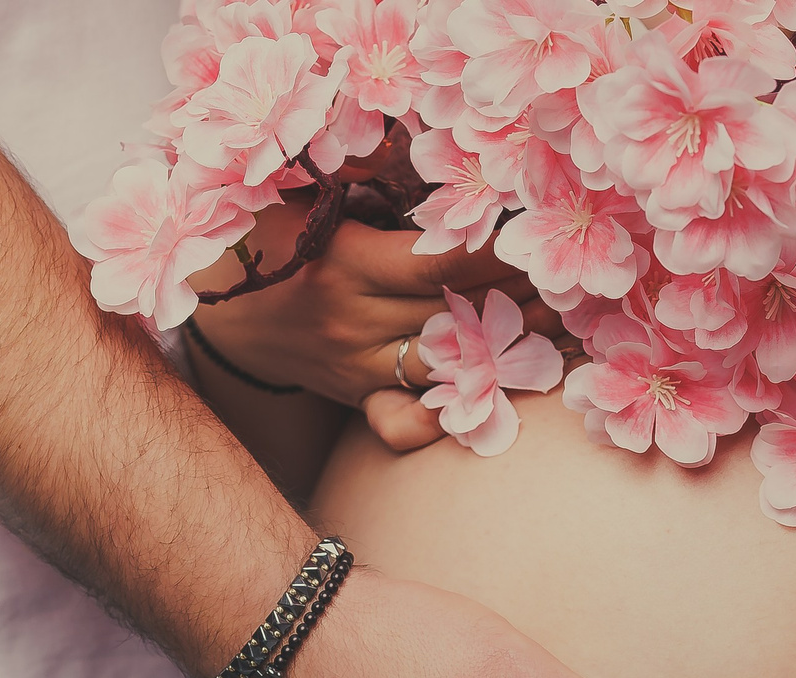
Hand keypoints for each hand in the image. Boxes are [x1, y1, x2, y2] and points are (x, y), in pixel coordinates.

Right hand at [190, 198, 559, 450]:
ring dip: (510, 348)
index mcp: (348, 265)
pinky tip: (501, 393)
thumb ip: (363, 166)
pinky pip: (408, 416)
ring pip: (450, 364)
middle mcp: (357, 324)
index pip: (446, 263)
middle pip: (460, 313)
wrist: (214, 309)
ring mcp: (357, 367)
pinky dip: (452, 414)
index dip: (505, 251)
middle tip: (581, 283)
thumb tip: (423, 144)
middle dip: (525, 298)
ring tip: (564, 329)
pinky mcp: (356, 395)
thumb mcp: (302, 188)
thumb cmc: (264, 234)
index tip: (550, 236)